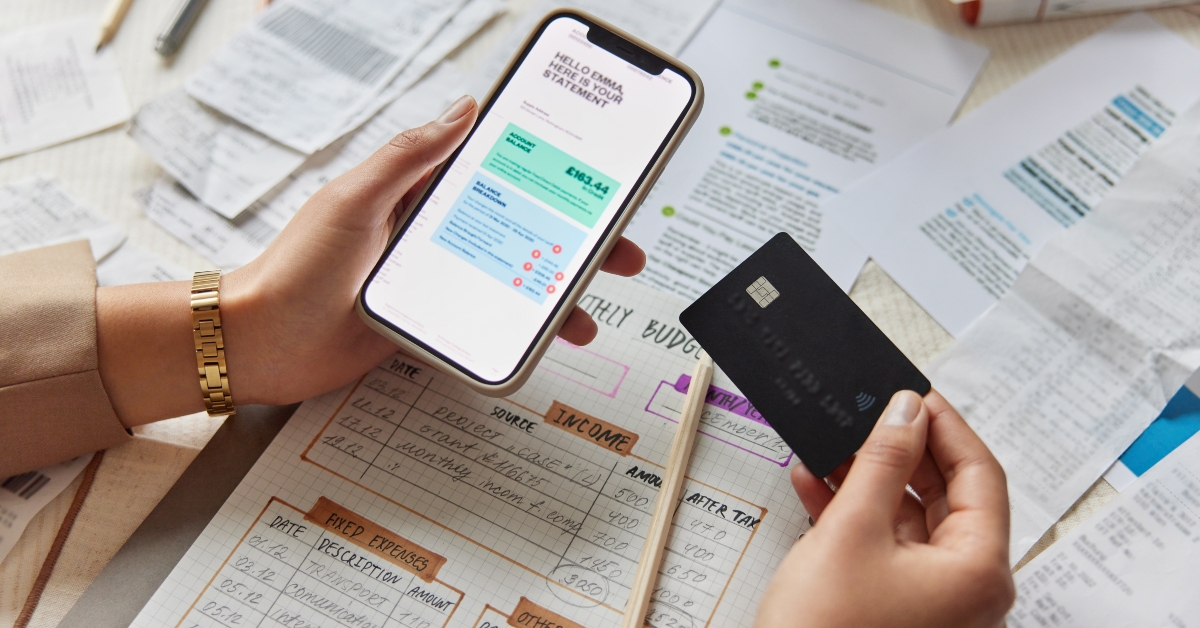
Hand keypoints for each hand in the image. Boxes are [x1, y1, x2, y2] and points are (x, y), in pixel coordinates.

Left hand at [97, 95, 646, 423]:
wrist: (261, 345)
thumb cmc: (297, 267)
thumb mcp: (355, 200)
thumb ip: (408, 157)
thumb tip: (462, 108)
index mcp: (419, 195)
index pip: (497, 173)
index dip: (548, 171)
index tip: (593, 174)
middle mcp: (433, 234)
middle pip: (521, 229)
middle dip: (576, 239)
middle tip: (620, 248)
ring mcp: (435, 281)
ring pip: (512, 280)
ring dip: (556, 293)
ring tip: (588, 312)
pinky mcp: (430, 324)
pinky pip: (486, 321)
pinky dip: (520, 329)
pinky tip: (544, 338)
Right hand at [754, 390, 1014, 627]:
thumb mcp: (852, 529)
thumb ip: (882, 461)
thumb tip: (905, 411)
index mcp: (979, 570)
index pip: (980, 474)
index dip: (945, 426)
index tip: (913, 392)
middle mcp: (967, 589)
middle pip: (946, 496)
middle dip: (899, 451)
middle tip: (867, 414)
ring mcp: (933, 603)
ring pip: (909, 520)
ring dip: (867, 480)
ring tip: (829, 446)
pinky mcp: (897, 609)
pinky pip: (885, 547)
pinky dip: (853, 515)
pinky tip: (815, 486)